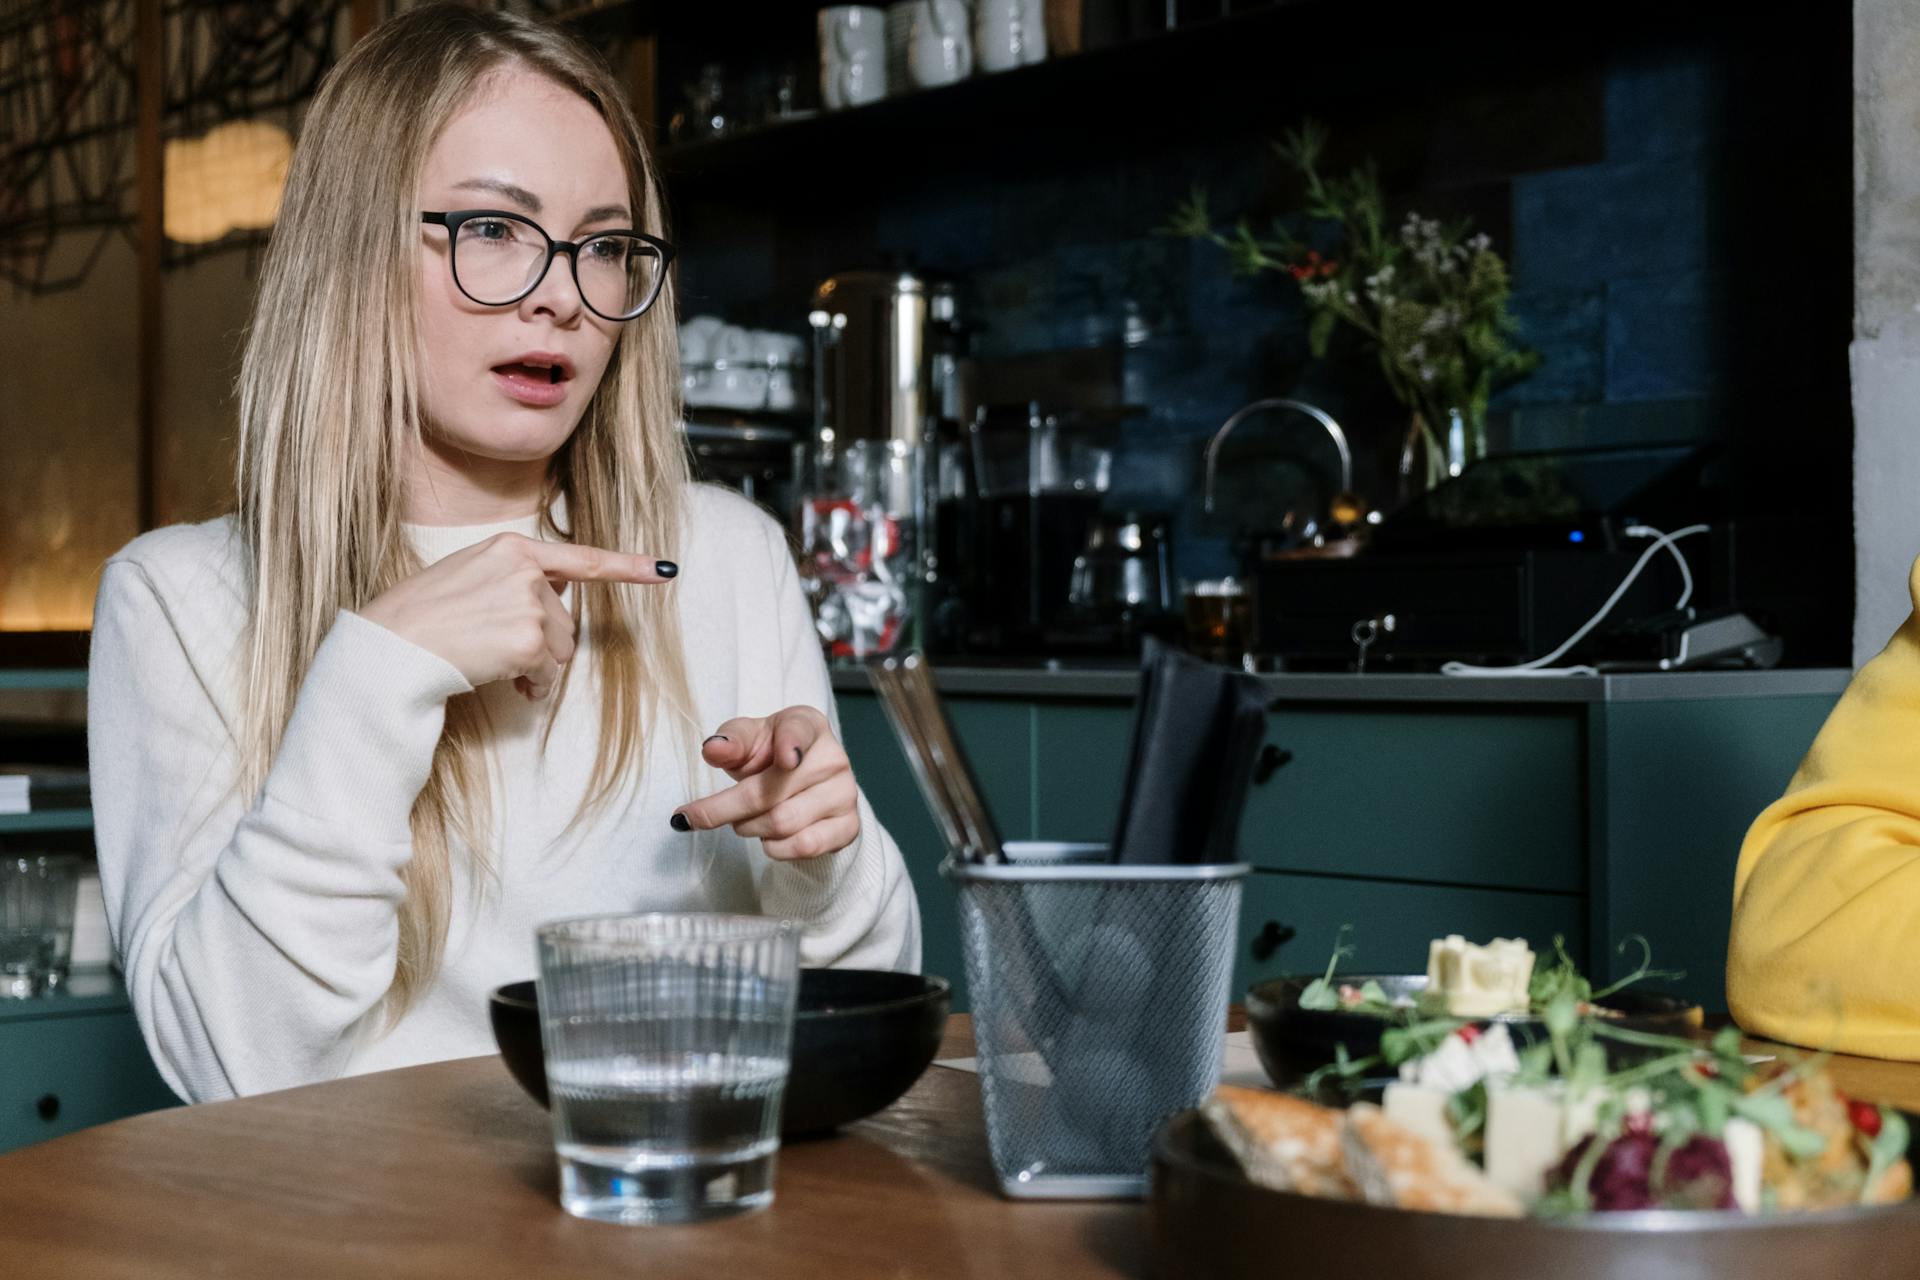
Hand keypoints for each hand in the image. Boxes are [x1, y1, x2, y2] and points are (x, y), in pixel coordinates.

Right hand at [357, 532, 675, 699]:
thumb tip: (558, 593)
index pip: (580, 559)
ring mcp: (529, 602)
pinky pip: (548, 673)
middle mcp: (525, 569)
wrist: (389, 648)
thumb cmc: (417, 618)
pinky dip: (531, 684)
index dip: (627, 566)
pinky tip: (502, 678)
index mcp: (509, 548)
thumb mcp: (465, 575)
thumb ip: (513, 577)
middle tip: (497, 650)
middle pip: (564, 619)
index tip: (664, 570)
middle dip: (540, 643)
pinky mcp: (529, 638)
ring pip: (560, 649)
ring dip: (534, 665)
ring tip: (493, 662)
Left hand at [672, 707, 859, 860]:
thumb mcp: (747, 741)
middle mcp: (833, 757)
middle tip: (699, 816)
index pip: (799, 732)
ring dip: (749, 828)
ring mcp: (845, 794)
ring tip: (744, 822)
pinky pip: (805, 846)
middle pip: (770, 792)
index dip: (792, 744)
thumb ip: (730, 741)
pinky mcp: (848, 826)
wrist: (803, 783)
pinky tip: (768, 838)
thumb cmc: (769, 755)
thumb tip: (714, 749)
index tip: (786, 758)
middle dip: (726, 809)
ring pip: (783, 823)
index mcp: (808, 725)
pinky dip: (775, 848)